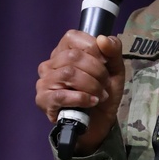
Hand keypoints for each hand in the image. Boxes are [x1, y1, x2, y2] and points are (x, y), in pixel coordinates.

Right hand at [35, 32, 124, 154]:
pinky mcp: (43, 100)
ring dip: (91, 85)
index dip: (93, 49)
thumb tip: (102, 39)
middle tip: (105, 84)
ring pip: (68, 74)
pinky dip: (82, 98)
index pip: (73, 37)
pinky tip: (91, 102)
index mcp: (64, 50)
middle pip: (73, 56)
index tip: (105, 64)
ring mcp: (44, 81)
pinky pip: (61, 95)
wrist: (99, 122)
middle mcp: (50, 63)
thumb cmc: (103, 91)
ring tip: (100, 95)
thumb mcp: (114, 68)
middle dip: (96, 71)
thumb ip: (113, 50)